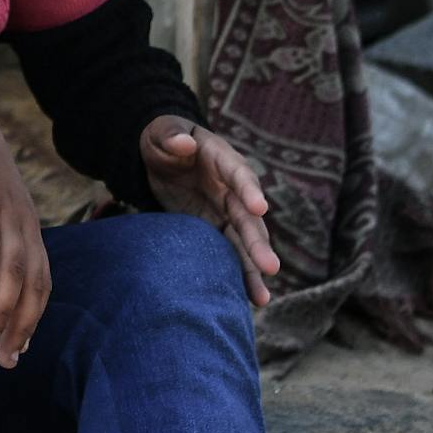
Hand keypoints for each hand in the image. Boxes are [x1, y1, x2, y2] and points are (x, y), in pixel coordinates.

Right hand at [0, 104, 48, 367]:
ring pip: (11, 268)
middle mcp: (25, 224)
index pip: (40, 284)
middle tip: (3, 358)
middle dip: (19, 324)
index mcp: (28, 231)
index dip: (31, 320)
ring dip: (0, 308)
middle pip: (31, 283)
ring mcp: (6, 210)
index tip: (16, 351)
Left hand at [143, 115, 278, 311]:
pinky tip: (248, 300)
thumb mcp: (162, 132)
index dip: (250, 190)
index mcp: (223, 160)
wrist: (162, 156)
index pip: (239, 175)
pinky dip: (239, 275)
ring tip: (262, 298)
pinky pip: (230, 253)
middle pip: (248, 218)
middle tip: (270, 267)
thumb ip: (171, 136)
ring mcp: (227, 211)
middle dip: (258, 243)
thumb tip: (183, 143)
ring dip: (253, 269)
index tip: (260, 208)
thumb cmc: (164, 139)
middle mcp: (232, 189)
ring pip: (244, 243)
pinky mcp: (216, 228)